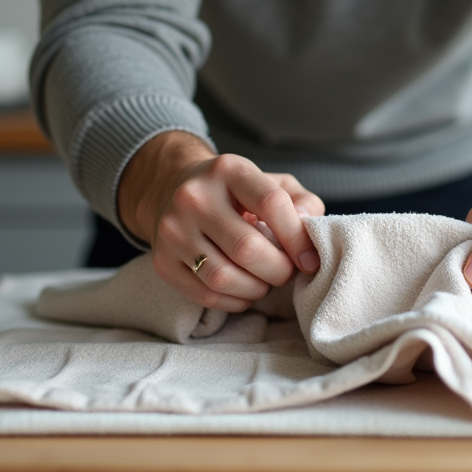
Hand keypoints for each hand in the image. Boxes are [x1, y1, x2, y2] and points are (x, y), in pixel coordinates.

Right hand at [117, 131, 324, 311]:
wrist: (173, 191)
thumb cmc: (237, 194)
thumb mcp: (273, 183)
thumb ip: (302, 202)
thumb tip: (307, 228)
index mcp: (228, 170)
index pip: (271, 203)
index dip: (297, 238)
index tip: (310, 260)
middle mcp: (194, 196)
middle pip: (247, 248)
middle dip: (278, 270)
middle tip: (286, 272)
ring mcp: (173, 229)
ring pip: (223, 277)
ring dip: (256, 289)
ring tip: (265, 281)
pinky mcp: (162, 261)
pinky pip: (205, 295)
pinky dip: (234, 301)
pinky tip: (244, 290)